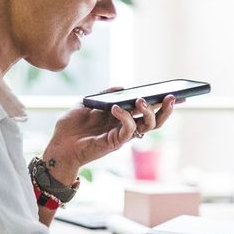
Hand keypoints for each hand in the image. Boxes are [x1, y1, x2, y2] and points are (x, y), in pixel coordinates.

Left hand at [41, 92, 176, 182]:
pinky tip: (116, 107)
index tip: (175, 93)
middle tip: (172, 97)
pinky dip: (125, 116)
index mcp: (121, 118)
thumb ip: (104, 95)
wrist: (58, 146)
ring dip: (148, 112)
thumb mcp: (87, 103)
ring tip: (142, 100)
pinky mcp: (114, 143)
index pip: (147, 110)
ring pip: (147, 127)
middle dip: (166, 109)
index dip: (162, 103)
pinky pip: (128, 130)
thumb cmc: (71, 127)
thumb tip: (122, 87)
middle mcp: (125, 127)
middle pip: (155, 120)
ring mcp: (121, 136)